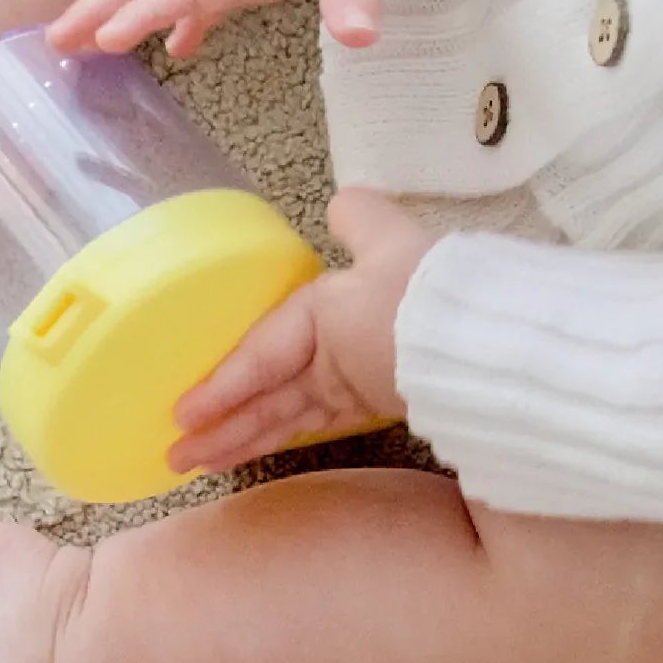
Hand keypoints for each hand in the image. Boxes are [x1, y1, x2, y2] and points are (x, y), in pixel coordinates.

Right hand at [168, 190, 436, 474]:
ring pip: (281, 410)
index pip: (265, 346)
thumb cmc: (415, 309)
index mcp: (333, 300)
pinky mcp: (373, 408)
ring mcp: (355, 377)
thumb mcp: (385, 244)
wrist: (490, 364)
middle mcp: (341, 338)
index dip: (223, 379)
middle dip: (218, 417)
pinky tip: (235, 457)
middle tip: (173, 452)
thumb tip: (341, 199)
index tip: (182, 409)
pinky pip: (307, 425)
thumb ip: (359, 222)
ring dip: (233, 437)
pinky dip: (270, 440)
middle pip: (267, 383)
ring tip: (186, 464)